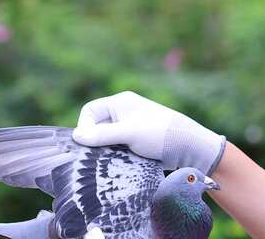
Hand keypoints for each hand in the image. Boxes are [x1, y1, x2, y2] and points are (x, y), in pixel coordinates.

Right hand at [73, 91, 225, 174]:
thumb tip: (76, 136)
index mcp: (120, 102)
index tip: (88, 143)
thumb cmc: (159, 134)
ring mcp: (129, 127)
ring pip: (105, 139)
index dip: (85, 127)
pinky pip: (116, 147)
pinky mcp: (135, 141)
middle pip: (96, 126)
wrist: (188, 146)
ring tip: (111, 158)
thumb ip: (101, 135)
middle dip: (95, 140)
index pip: (90, 111)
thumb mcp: (128, 133)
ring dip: (105, 149)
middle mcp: (122, 113)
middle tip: (99, 154)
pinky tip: (119, 162)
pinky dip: (115, 154)